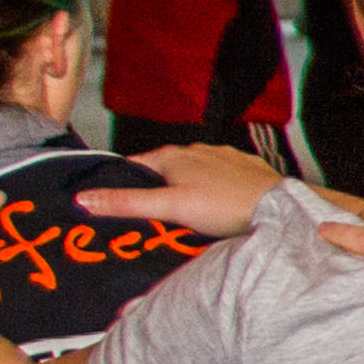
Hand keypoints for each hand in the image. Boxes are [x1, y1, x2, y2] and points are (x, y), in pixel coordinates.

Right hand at [86, 144, 290, 239]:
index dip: (120, 183)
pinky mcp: (247, 168)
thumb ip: (127, 203)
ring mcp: (224, 156)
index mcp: (171, 156)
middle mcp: (196, 150)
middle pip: (162, 169)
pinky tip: (215, 205)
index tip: (111, 202)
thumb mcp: (169, 207)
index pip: (133, 166)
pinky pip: (219, 177)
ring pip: (192, 172)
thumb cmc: (224, 206)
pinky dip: (210, 189)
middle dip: (153, 187)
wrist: (281, 206)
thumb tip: (82, 199)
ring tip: (181, 212)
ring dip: (183, 187)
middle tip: (147, 213)